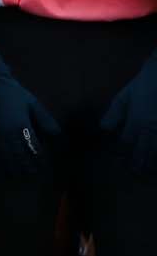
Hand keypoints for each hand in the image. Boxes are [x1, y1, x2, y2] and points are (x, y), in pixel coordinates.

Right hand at [0, 51, 56, 175]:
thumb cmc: (13, 93)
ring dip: (13, 167)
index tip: (44, 167)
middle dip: (26, 166)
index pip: (32, 148)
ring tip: (19, 175)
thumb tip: (58, 134)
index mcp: (21, 125)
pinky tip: (1, 168)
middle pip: (19, 155)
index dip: (39, 159)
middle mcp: (7, 133)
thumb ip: (45, 119)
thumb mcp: (33, 103)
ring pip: (5, 156)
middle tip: (33, 176)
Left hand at [102, 48, 156, 173]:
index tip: (117, 160)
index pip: (125, 142)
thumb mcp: (124, 96)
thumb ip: (114, 114)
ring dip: (153, 162)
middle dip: (138, 162)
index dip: (120, 152)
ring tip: (148, 171)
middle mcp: (152, 127)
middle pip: (144, 150)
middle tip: (134, 171)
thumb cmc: (144, 83)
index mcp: (136, 120)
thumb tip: (103, 129)